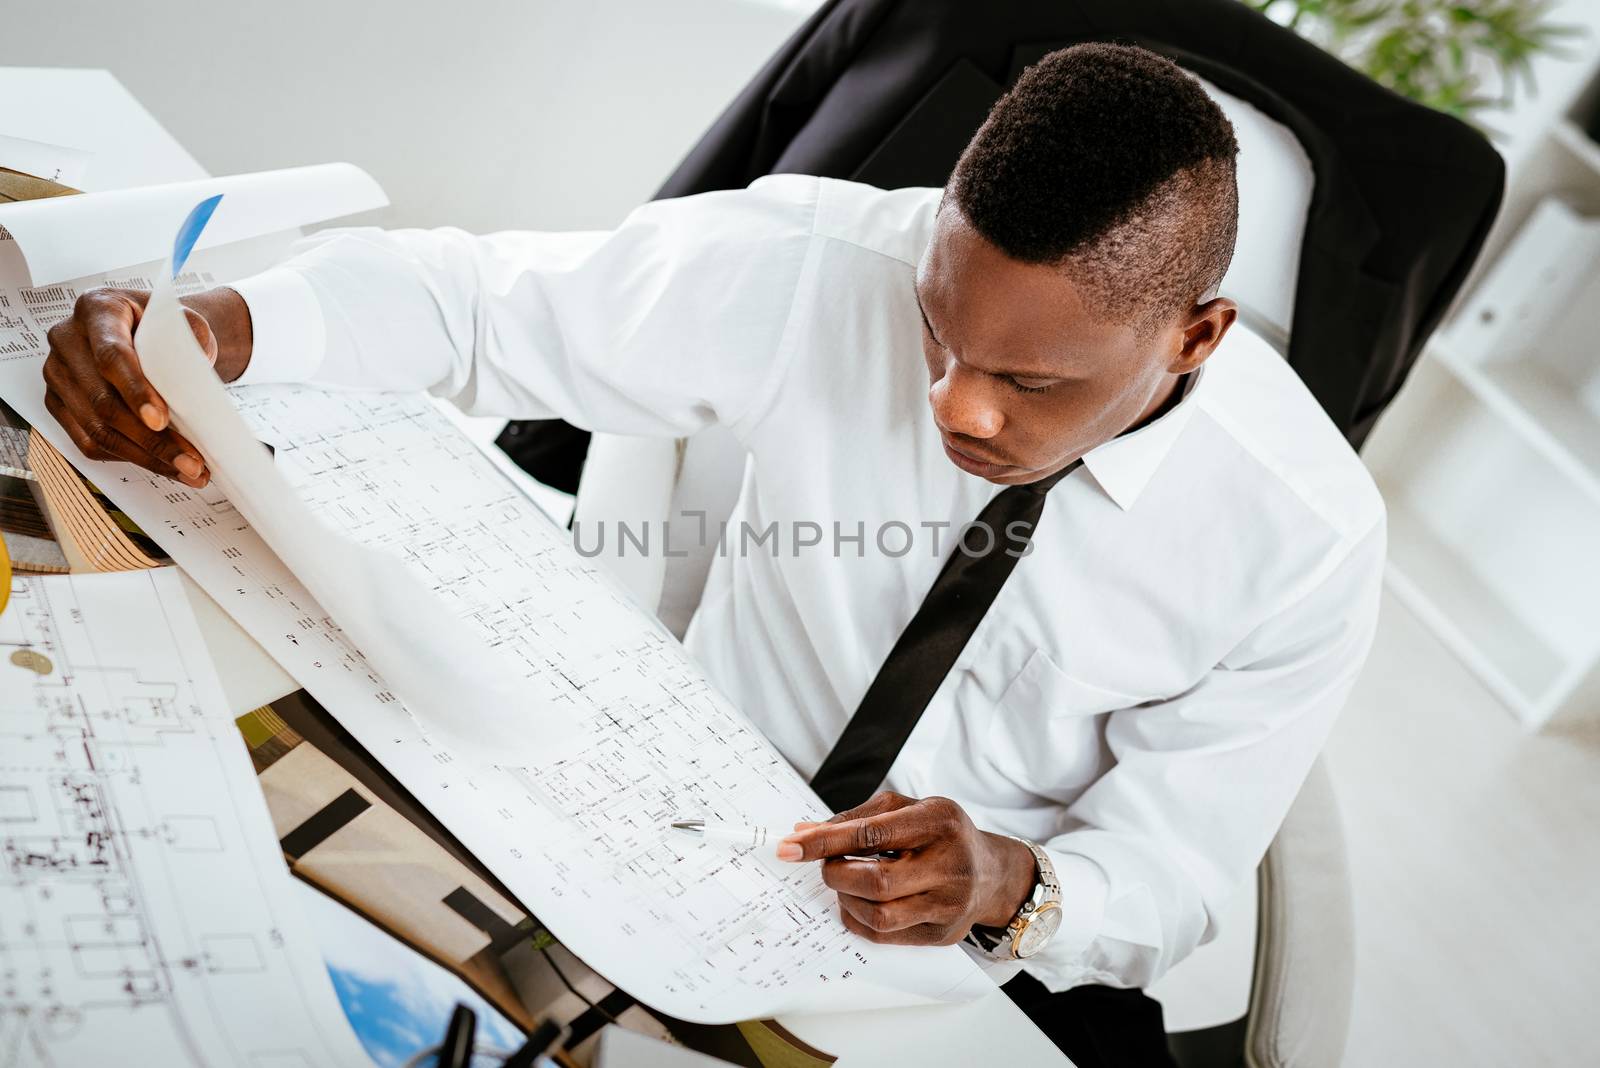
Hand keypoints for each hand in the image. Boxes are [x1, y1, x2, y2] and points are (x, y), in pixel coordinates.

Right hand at [42, 286, 252, 487]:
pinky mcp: (58, 402)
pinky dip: (127, 457)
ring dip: (145, 457)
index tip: (161, 421)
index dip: (135, 391)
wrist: (143, 330)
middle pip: (103, 402)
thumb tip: (198, 371)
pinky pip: (87, 441)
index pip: (111, 355)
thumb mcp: (183, 319)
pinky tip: (160, 465)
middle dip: (151, 440)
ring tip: (186, 471)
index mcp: (97, 310)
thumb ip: (193, 336)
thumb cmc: (163, 325)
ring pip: (95, 429)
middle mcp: (67, 340)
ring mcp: (58, 374)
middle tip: (192, 463)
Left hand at [777, 791, 1036, 945]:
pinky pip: (885, 936)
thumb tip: (804, 832)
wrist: (991, 873)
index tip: (791, 846)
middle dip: (836, 875)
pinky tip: (859, 903)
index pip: (873, 833)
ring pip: (879, 916)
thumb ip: (856, 818)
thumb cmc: (941, 834)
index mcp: (939, 822)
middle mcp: (949, 864)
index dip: (826, 841)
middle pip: (876, 881)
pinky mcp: (942, 934)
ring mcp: (949, 904)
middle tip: (827, 866)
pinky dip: (859, 919)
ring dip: (846, 900)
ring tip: (847, 884)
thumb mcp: (907, 808)